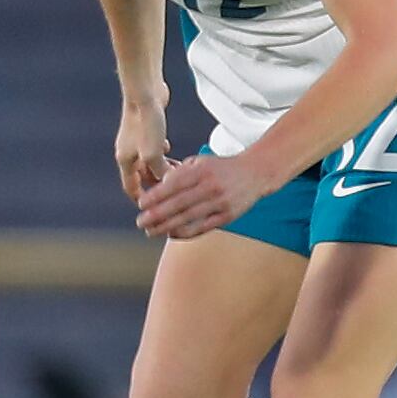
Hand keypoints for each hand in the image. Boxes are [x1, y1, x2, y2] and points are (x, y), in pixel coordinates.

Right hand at [115, 91, 170, 204]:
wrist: (145, 92)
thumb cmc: (146, 121)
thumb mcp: (154, 153)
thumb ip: (160, 171)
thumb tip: (167, 182)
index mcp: (125, 160)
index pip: (130, 187)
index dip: (142, 199)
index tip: (154, 208)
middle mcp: (128, 151)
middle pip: (142, 175)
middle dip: (157, 181)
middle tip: (174, 187)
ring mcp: (136, 140)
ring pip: (149, 161)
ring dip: (162, 166)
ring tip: (177, 169)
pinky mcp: (145, 129)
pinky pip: (153, 147)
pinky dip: (162, 152)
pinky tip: (169, 148)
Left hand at [134, 150, 274, 240]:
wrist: (256, 172)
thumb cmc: (221, 168)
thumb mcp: (200, 162)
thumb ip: (178, 173)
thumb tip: (155, 188)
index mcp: (203, 171)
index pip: (174, 185)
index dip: (156, 196)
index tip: (141, 205)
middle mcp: (212, 186)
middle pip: (179, 204)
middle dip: (157, 215)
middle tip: (140, 222)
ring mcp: (221, 202)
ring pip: (189, 218)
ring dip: (167, 227)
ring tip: (150, 232)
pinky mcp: (229, 216)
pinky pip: (203, 228)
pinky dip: (186, 233)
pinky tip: (171, 235)